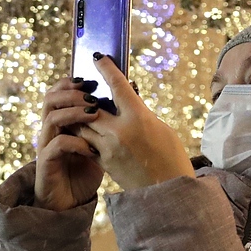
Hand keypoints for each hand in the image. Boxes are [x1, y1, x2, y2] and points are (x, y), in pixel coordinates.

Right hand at [34, 78, 105, 210]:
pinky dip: (76, 142)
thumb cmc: (84, 172)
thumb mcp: (98, 144)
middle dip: (71, 92)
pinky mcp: (46, 163)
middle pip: (50, 98)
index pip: (60, 92)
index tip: (91, 78)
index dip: (72, 82)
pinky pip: (57, 145)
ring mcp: (46, 145)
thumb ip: (105, 125)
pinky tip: (92, 148)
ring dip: (74, 112)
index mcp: (61, 122)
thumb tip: (127, 102)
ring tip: (94, 113)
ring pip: (51, 117)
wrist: (68, 203)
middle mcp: (50, 130)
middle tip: (91, 94)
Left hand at [74, 56, 194, 190]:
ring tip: (78, 107)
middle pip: (91, 105)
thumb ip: (141, 114)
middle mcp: (119, 131)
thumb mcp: (162, 129)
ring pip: (83, 124)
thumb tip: (128, 102)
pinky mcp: (102, 162)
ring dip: (79, 114)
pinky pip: (86, 142)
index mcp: (139, 118)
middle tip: (82, 86)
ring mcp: (108, 148)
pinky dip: (83, 133)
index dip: (106, 69)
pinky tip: (82, 128)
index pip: (118, 86)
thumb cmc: (172, 159)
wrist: (167, 193)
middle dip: (85, 95)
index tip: (98, 57)